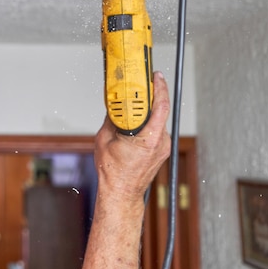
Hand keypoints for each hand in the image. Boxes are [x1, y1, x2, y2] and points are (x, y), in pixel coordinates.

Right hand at [94, 71, 170, 202]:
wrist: (121, 192)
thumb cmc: (113, 171)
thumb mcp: (104, 139)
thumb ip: (111, 119)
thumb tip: (113, 105)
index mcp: (148, 139)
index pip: (160, 107)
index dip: (159, 89)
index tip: (155, 76)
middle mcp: (160, 142)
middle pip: (160, 111)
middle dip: (151, 96)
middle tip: (142, 84)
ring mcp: (163, 147)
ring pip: (158, 120)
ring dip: (148, 111)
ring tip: (136, 103)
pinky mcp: (161, 150)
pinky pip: (157, 129)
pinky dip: (148, 122)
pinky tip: (137, 121)